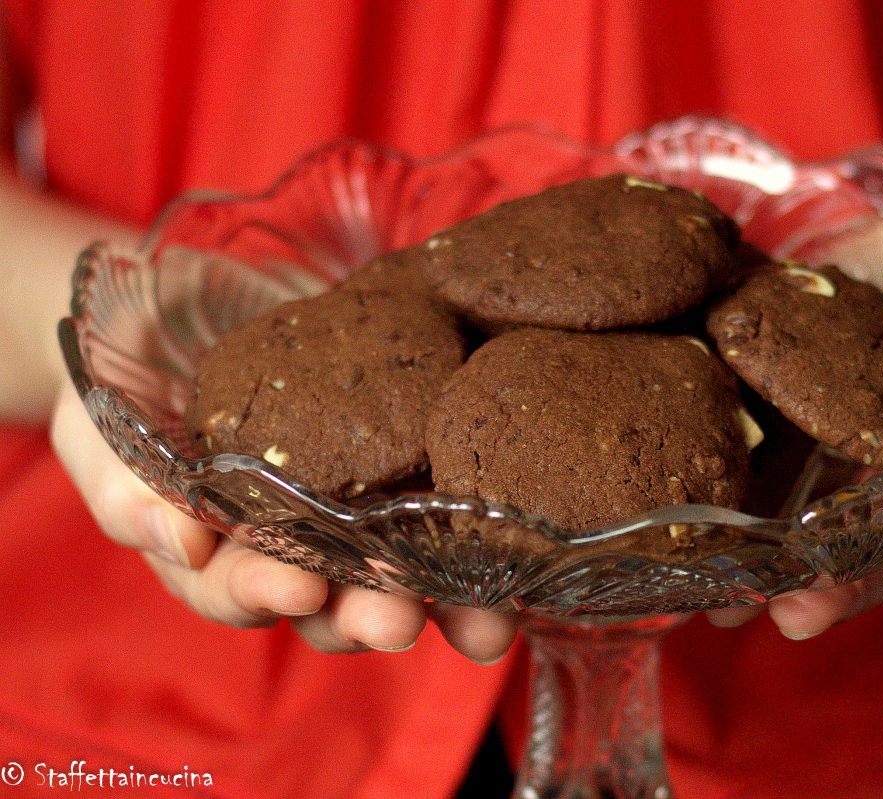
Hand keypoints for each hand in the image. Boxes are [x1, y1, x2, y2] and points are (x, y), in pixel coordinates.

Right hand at [50, 384, 515, 661]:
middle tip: (399, 619)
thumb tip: (177, 541)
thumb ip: (122, 483)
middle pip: (330, 602)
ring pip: (401, 576)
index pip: (234, 590)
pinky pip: (448, 515)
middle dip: (367, 615)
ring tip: (484, 622)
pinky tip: (519, 566)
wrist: (199, 296)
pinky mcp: (408, 466)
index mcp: (216, 547)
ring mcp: (356, 511)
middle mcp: (293, 544)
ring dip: (443, 606)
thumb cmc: (137, 365)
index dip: (264, 596)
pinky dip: (484, 547)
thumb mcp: (103, 416)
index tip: (297, 589)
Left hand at [710, 231, 882, 638]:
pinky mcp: (789, 401)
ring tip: (724, 602)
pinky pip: (753, 457)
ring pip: (803, 528)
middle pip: (874, 554)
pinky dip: (720, 493)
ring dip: (764, 570)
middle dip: (839, 587)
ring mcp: (844, 449)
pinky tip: (679, 524)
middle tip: (799, 613)